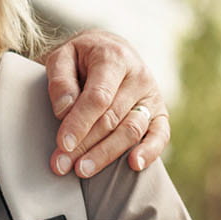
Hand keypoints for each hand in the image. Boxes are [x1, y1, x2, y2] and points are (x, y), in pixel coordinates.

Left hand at [43, 30, 170, 175]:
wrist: (110, 49)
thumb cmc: (82, 57)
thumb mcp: (62, 56)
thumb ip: (60, 80)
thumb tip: (65, 109)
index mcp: (114, 59)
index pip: (98, 96)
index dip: (80, 122)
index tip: (62, 144)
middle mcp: (138, 76)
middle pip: (112, 118)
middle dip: (85, 145)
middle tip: (61, 165)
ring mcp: (151, 96)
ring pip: (131, 130)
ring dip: (106, 154)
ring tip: (82, 170)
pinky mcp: (160, 112)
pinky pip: (160, 135)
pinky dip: (149, 152)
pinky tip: (133, 165)